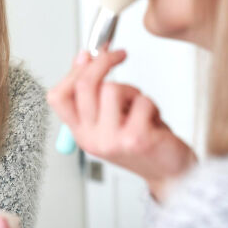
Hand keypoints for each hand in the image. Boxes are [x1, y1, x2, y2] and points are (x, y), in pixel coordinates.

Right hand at [47, 49, 196, 201]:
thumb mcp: (109, 118)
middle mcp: (90, 138)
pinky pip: (141, 101)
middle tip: (119, 55)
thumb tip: (84, 57)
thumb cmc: (141, 141)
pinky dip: (151, 104)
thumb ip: (94, 93)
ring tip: (139, 106)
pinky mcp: (135, 139)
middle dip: (104, 61)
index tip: (89, 54)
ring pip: (113, 89)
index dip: (73, 70)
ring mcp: (111, 140)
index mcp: (80, 132)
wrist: (169, 173)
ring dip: (132, 90)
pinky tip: (153, 120)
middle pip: (84, 85)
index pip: (57, 97)